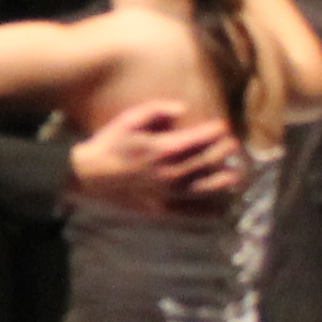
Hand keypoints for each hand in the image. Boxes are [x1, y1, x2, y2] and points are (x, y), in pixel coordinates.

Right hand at [65, 100, 241, 216]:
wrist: (86, 176)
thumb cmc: (108, 144)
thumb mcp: (128, 119)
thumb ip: (157, 111)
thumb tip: (182, 109)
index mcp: (163, 149)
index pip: (199, 139)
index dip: (214, 131)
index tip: (223, 126)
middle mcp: (170, 173)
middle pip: (206, 162)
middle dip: (223, 152)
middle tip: (233, 145)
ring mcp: (167, 194)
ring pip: (204, 187)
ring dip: (223, 180)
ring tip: (235, 174)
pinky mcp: (161, 209)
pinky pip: (190, 212)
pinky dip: (208, 209)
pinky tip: (219, 206)